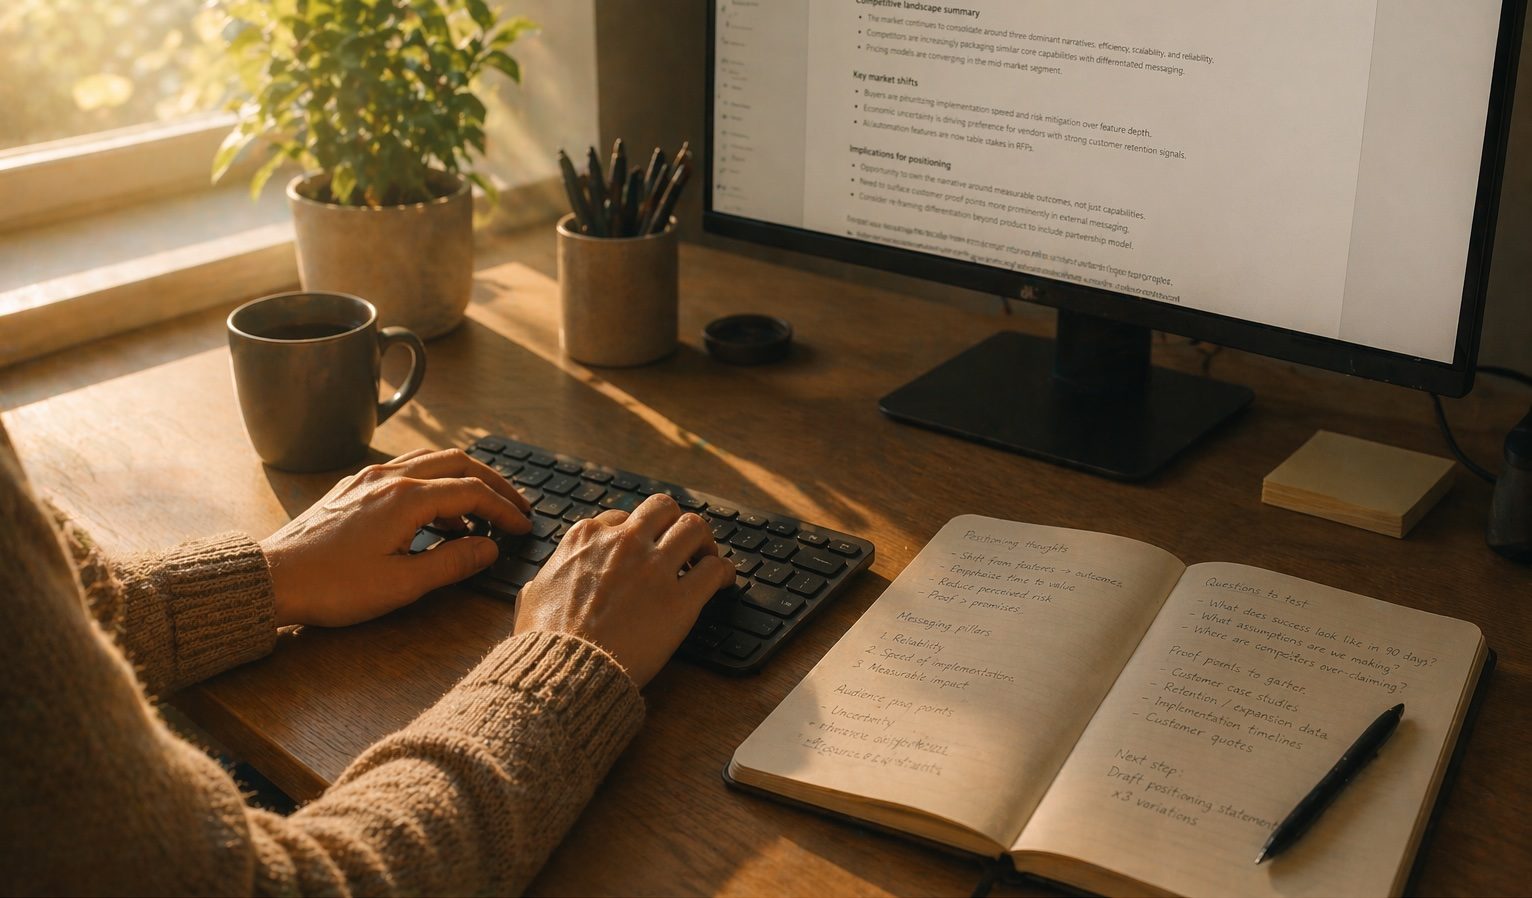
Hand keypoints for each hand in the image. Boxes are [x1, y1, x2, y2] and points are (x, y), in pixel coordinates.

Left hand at [261, 448, 531, 626]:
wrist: (271, 579)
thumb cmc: (332, 586)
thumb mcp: (402, 584)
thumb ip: (453, 562)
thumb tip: (489, 548)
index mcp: (406, 498)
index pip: (473, 492)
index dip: (504, 509)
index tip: (523, 527)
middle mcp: (389, 477)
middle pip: (458, 463)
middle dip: (493, 484)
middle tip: (515, 508)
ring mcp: (368, 479)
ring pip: (431, 463)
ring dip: (463, 482)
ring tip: (480, 515)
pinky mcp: (353, 489)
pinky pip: (406, 473)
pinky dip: (434, 487)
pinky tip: (436, 518)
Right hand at [515, 493, 734, 685]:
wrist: (564, 671)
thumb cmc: (545, 641)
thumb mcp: (530, 598)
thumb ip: (543, 582)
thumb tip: (541, 584)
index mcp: (584, 538)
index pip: (621, 517)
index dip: (636, 534)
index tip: (642, 548)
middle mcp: (622, 543)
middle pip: (662, 508)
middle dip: (673, 523)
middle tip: (680, 545)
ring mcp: (653, 568)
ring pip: (694, 527)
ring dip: (703, 541)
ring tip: (705, 558)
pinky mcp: (681, 599)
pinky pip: (714, 569)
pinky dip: (723, 572)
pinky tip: (723, 582)